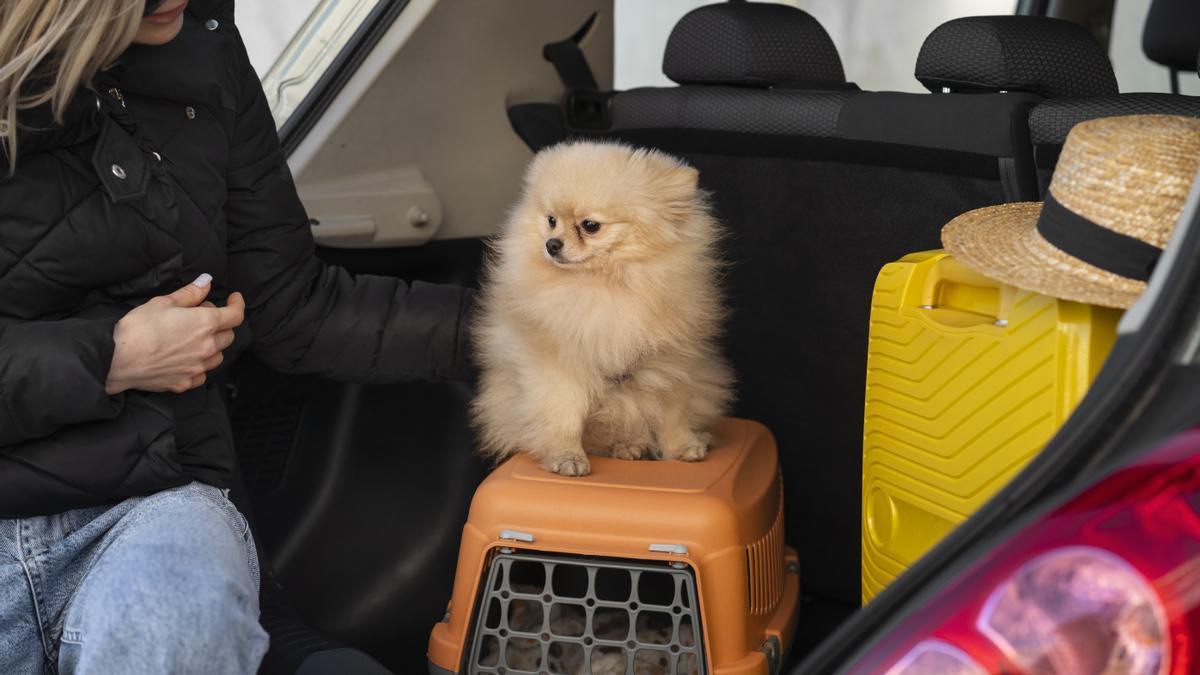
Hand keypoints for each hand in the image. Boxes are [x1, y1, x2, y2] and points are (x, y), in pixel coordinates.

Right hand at [105, 274, 245, 394]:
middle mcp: (207, 347)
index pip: (235, 315)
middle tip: (201, 316)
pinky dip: (200, 366)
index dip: (238, 304)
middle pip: (228, 335)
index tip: (234, 299)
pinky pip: (202, 374)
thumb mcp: (163, 303)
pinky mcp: (185, 383)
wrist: (116, 359)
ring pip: (218, 356)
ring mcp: (197, 368)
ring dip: (213, 346)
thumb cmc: (137, 328)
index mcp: (205, 324)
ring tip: (194, 338)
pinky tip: (186, 359)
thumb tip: (206, 281)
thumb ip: (190, 293)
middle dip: (220, 324)